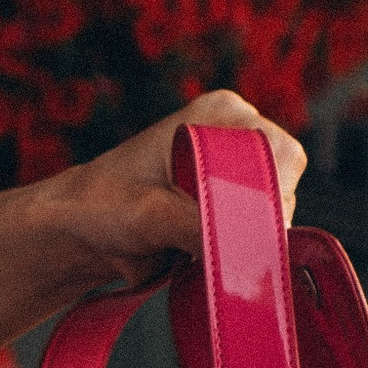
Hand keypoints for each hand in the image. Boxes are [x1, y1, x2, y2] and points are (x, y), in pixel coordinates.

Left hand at [34, 91, 305, 298]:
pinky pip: (262, 235)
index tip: (238, 227)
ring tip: (194, 245)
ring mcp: (240, 173)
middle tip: (205, 241)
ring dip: (244, 241)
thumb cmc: (102, 206)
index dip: (268, 194)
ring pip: (278, 218)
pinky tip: (202, 254)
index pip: (279, 152)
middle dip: (254, 223)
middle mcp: (239, 137)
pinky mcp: (236, 207)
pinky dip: (240, 251)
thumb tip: (245, 243)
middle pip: (285, 188)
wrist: (82, 232)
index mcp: (221, 113)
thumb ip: (198, 223)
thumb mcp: (149, 213)